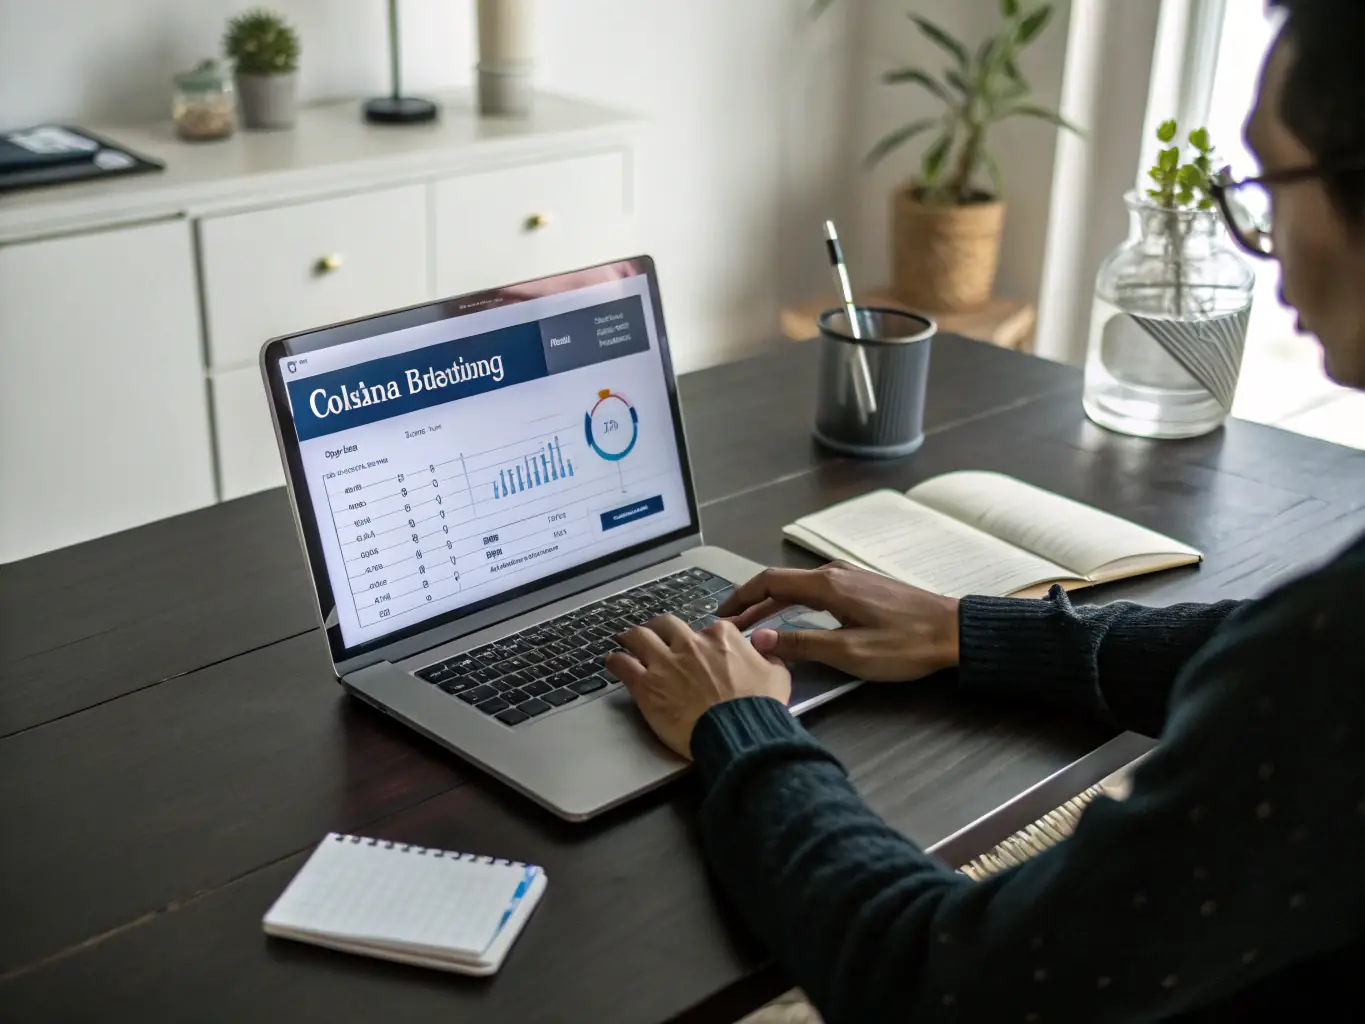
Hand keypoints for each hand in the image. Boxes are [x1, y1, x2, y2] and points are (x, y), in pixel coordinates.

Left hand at [606, 615, 790, 758]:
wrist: (738, 732)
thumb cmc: (760, 706)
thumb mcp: (778, 675)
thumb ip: (768, 658)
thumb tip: (764, 652)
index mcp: (721, 636)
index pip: (707, 627)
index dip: (702, 638)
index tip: (699, 647)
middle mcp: (690, 642)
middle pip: (667, 624)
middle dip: (660, 629)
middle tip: (656, 636)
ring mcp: (665, 661)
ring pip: (639, 636)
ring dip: (632, 637)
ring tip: (626, 640)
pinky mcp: (646, 684)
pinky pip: (622, 664)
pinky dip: (616, 661)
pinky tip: (612, 661)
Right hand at [719, 561, 959, 681]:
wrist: (954, 632)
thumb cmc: (907, 644)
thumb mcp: (849, 652)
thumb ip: (800, 645)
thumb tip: (757, 641)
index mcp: (828, 585)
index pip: (769, 582)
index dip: (740, 598)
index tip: (721, 614)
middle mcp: (835, 573)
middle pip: (780, 583)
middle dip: (751, 604)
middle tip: (730, 626)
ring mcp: (851, 578)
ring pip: (798, 587)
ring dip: (772, 605)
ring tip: (755, 626)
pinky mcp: (863, 587)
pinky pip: (816, 590)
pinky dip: (794, 603)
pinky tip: (793, 620)